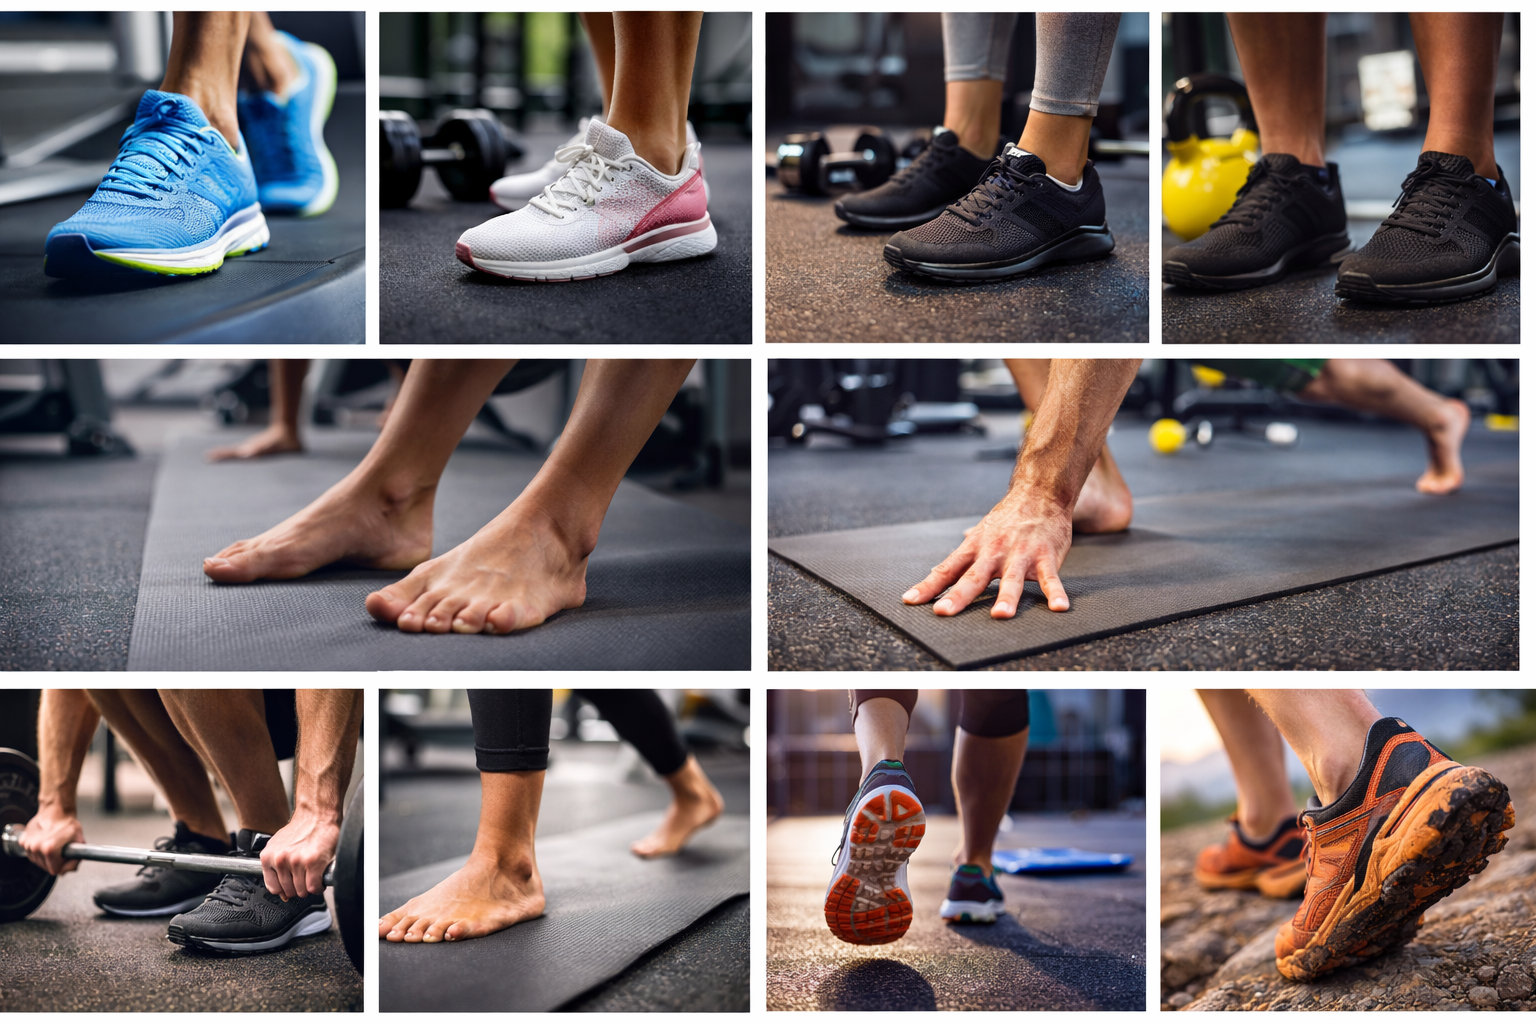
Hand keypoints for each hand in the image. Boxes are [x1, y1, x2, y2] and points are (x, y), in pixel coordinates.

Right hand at [21, 806, 84, 875]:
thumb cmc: (67, 822)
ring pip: (38, 861)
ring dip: (46, 857)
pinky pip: (31, 853)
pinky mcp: (23, 841)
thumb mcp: (79, 840)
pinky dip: (38, 851)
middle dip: (55, 862)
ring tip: (54, 846)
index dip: (64, 867)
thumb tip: (71, 867)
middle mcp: (36, 848)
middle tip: (62, 852)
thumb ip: (77, 857)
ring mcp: (28, 845)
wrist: (56, 809)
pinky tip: (45, 842)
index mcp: (49, 849)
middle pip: (45, 867)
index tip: (67, 860)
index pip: (55, 870)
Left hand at [261, 808, 338, 899]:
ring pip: (302, 891)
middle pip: (289, 891)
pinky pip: (314, 887)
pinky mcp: (312, 862)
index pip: (273, 888)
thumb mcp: (279, 846)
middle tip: (306, 879)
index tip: (292, 886)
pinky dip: (319, 886)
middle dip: (299, 888)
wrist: (318, 814)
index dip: (285, 889)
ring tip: (314, 876)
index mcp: (268, 857)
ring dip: (310, 887)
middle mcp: (280, 860)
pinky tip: (321, 878)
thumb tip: (281, 890)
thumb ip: (275, 865)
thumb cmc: (302, 829)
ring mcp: (296, 862)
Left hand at [901, 489, 1074, 617]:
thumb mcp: (981, 532)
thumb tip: (941, 566)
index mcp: (975, 549)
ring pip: (1011, 579)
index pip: (946, 570)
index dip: (928, 586)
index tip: (910, 600)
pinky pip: (1050, 578)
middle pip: (973, 577)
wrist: (1040, 492)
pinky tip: (1058, 607)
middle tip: (943, 612)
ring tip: (1000, 615)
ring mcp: (1020, 555)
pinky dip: (1055, 593)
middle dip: (958, 596)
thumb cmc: (1009, 517)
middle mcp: (994, 553)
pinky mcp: (1046, 557)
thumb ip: (963, 554)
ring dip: (1006, 598)